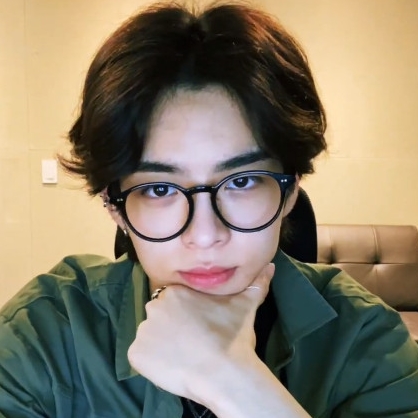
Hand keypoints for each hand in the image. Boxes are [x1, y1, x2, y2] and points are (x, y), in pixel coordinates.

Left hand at [127, 263, 274, 400]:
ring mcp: (142, 331)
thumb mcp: (246, 304)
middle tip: (191, 342)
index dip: (185, 316)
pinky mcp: (135, 355)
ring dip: (161, 345)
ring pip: (150, 336)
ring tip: (183, 356)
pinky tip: (171, 366)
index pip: (173, 302)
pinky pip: (140, 356)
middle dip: (171, 328)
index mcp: (175, 291)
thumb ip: (256, 282)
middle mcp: (154, 306)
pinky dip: (151, 362)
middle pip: (159, 317)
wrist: (224, 372)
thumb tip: (270, 266)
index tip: (197, 328)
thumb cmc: (233, 336)